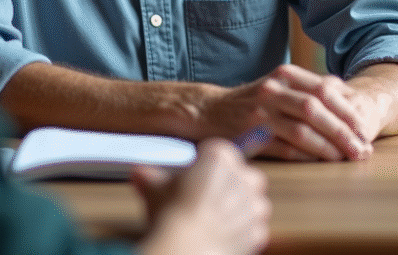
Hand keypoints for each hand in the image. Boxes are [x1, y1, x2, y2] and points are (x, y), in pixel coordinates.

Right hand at [133, 139, 270, 254]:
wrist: (187, 250)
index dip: (205, 163)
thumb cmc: (171, 214)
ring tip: (215, 220)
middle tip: (207, 196)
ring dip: (241, 208)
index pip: (218, 151)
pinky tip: (222, 236)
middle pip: (244, 173)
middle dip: (231, 182)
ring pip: (255, 201)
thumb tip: (140, 173)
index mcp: (219, 158)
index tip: (194, 175)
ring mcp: (254, 205)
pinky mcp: (257, 232)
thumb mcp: (153, 190)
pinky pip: (255, 228)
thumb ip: (150, 178)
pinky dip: (243, 232)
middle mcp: (243, 177)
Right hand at [201, 64, 384, 161]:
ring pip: (302, 130)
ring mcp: (261, 112)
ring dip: (328, 147)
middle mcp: (273, 90)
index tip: (363, 131)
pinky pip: (285, 148)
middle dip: (343, 132)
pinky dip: (306, 156)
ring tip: (345, 159)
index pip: (325, 90)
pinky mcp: (251, 134)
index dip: (348, 112)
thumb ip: (309, 88)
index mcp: (285, 75)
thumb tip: (346, 98)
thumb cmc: (254, 101)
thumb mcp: (280, 85)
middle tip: (361, 150)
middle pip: (317, 110)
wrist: (211, 110)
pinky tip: (320, 162)